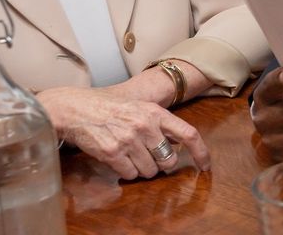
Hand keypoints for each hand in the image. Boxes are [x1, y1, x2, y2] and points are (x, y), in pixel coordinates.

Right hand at [38, 86, 209, 180]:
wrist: (77, 109)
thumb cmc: (110, 108)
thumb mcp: (141, 107)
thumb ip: (161, 123)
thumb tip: (179, 142)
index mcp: (156, 113)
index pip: (189, 133)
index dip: (201, 152)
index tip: (205, 166)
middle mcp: (145, 126)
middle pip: (168, 160)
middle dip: (162, 165)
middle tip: (150, 158)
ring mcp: (129, 140)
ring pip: (150, 171)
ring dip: (143, 169)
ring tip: (131, 155)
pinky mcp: (112, 153)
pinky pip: (131, 174)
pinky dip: (128, 172)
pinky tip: (119, 159)